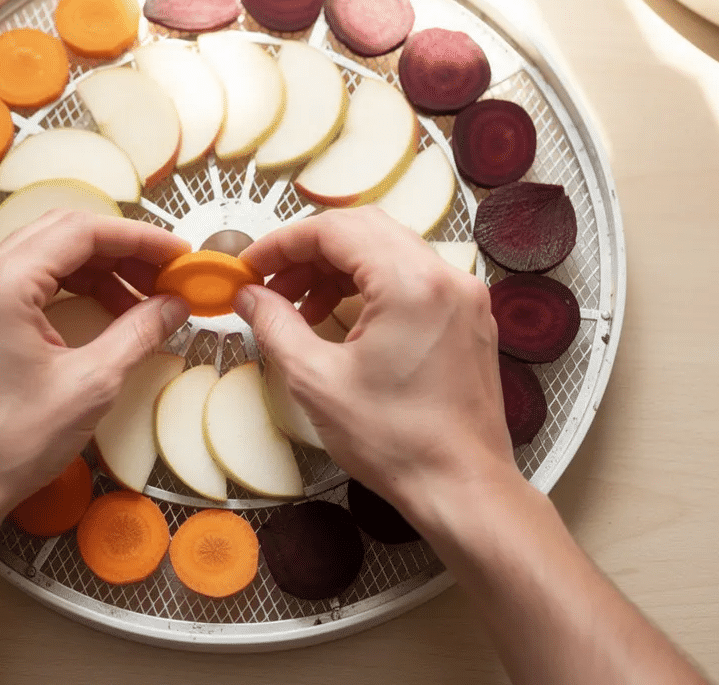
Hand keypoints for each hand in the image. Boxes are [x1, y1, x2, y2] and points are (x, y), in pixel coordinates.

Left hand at [0, 211, 190, 530]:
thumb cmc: (10, 445)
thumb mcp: (90, 385)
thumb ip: (138, 333)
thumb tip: (175, 305)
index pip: (79, 231)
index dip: (137, 237)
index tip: (176, 255)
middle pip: (58, 235)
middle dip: (118, 250)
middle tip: (164, 275)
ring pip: (39, 257)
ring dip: (93, 270)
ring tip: (139, 300)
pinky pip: (19, 284)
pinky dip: (64, 289)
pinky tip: (99, 312)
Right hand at [234, 207, 515, 512]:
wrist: (461, 487)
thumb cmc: (396, 441)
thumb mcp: (316, 380)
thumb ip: (276, 325)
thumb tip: (248, 297)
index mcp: (411, 283)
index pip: (336, 230)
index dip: (283, 242)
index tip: (252, 266)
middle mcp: (446, 276)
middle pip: (365, 230)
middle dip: (310, 251)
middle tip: (272, 283)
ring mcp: (463, 296)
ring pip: (390, 251)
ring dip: (339, 269)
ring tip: (301, 307)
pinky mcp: (469, 318)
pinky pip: (414, 278)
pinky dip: (372, 286)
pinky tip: (342, 320)